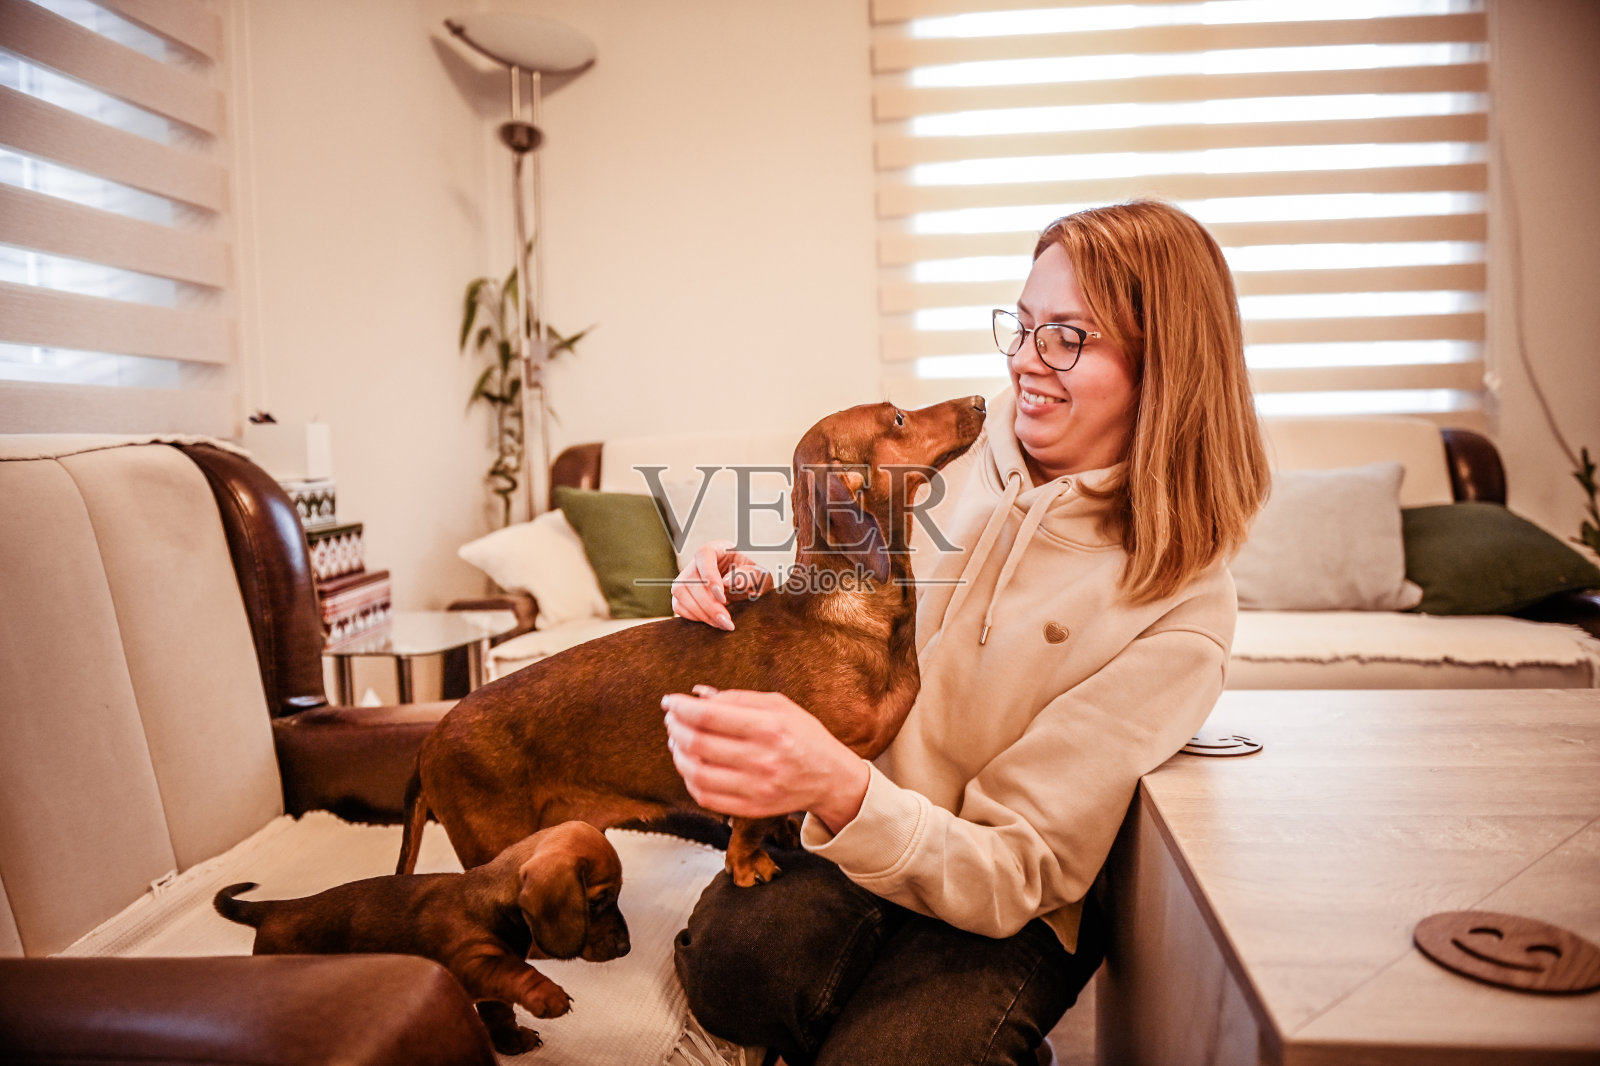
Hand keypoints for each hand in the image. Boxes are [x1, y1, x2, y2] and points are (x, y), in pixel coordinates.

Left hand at [661, 686, 868, 834]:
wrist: (830, 778)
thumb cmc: (803, 735)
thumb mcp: (779, 705)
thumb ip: (737, 698)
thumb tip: (697, 694)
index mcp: (770, 726)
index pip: (709, 716)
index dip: (681, 707)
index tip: (669, 701)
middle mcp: (762, 758)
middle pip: (697, 743)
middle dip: (675, 728)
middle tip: (672, 720)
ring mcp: (756, 788)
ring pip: (696, 772)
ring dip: (677, 754)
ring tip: (677, 742)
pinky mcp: (751, 808)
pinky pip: (705, 797)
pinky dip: (689, 779)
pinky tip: (691, 765)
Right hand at [670, 540, 772, 630]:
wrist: (750, 593)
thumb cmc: (754, 579)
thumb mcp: (761, 576)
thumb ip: (750, 575)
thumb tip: (730, 581)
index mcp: (717, 549)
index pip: (704, 555)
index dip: (710, 576)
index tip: (722, 597)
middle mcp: (698, 561)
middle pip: (691, 579)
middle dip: (708, 604)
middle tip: (727, 621)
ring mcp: (686, 578)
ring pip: (680, 593)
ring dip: (701, 613)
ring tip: (722, 623)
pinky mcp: (682, 595)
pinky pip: (678, 606)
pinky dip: (694, 617)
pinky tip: (712, 621)